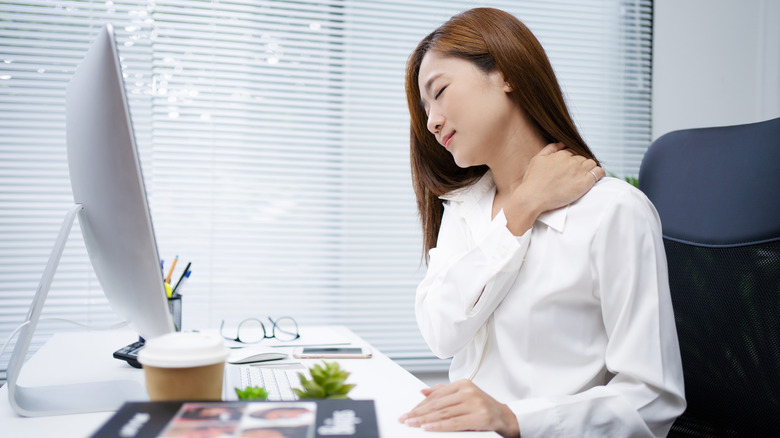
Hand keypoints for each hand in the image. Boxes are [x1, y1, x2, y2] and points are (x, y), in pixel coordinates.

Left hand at [398, 379, 519, 437]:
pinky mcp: (480, 417)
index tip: (408, 412)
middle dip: (419, 413)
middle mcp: (469, 391)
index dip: (420, 405)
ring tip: (412, 424)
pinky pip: (454, 423)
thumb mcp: (465, 397)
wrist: (507, 418)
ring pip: (444, 413)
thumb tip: (423, 391)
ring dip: (425, 420)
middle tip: (405, 419)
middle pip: (438, 404)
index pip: (436, 395)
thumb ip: (444, 393)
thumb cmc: (484, 409)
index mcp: (463, 384)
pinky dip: (439, 426)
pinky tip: (427, 428)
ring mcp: (475, 403)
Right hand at [504, 142, 603, 234]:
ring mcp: (578, 172)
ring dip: (590, 167)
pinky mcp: (584, 183)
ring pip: (592, 163)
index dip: (572, 159)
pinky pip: (599, 172)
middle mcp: (571, 161)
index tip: (570, 167)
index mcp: (561, 155)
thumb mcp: (537, 159)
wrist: (532, 197)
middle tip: (576, 173)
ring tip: (586, 174)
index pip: (573, 152)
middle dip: (580, 163)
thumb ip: (550, 148)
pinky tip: (597, 176)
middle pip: (583, 157)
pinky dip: (600, 173)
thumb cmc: (533, 181)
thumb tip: (562, 143)